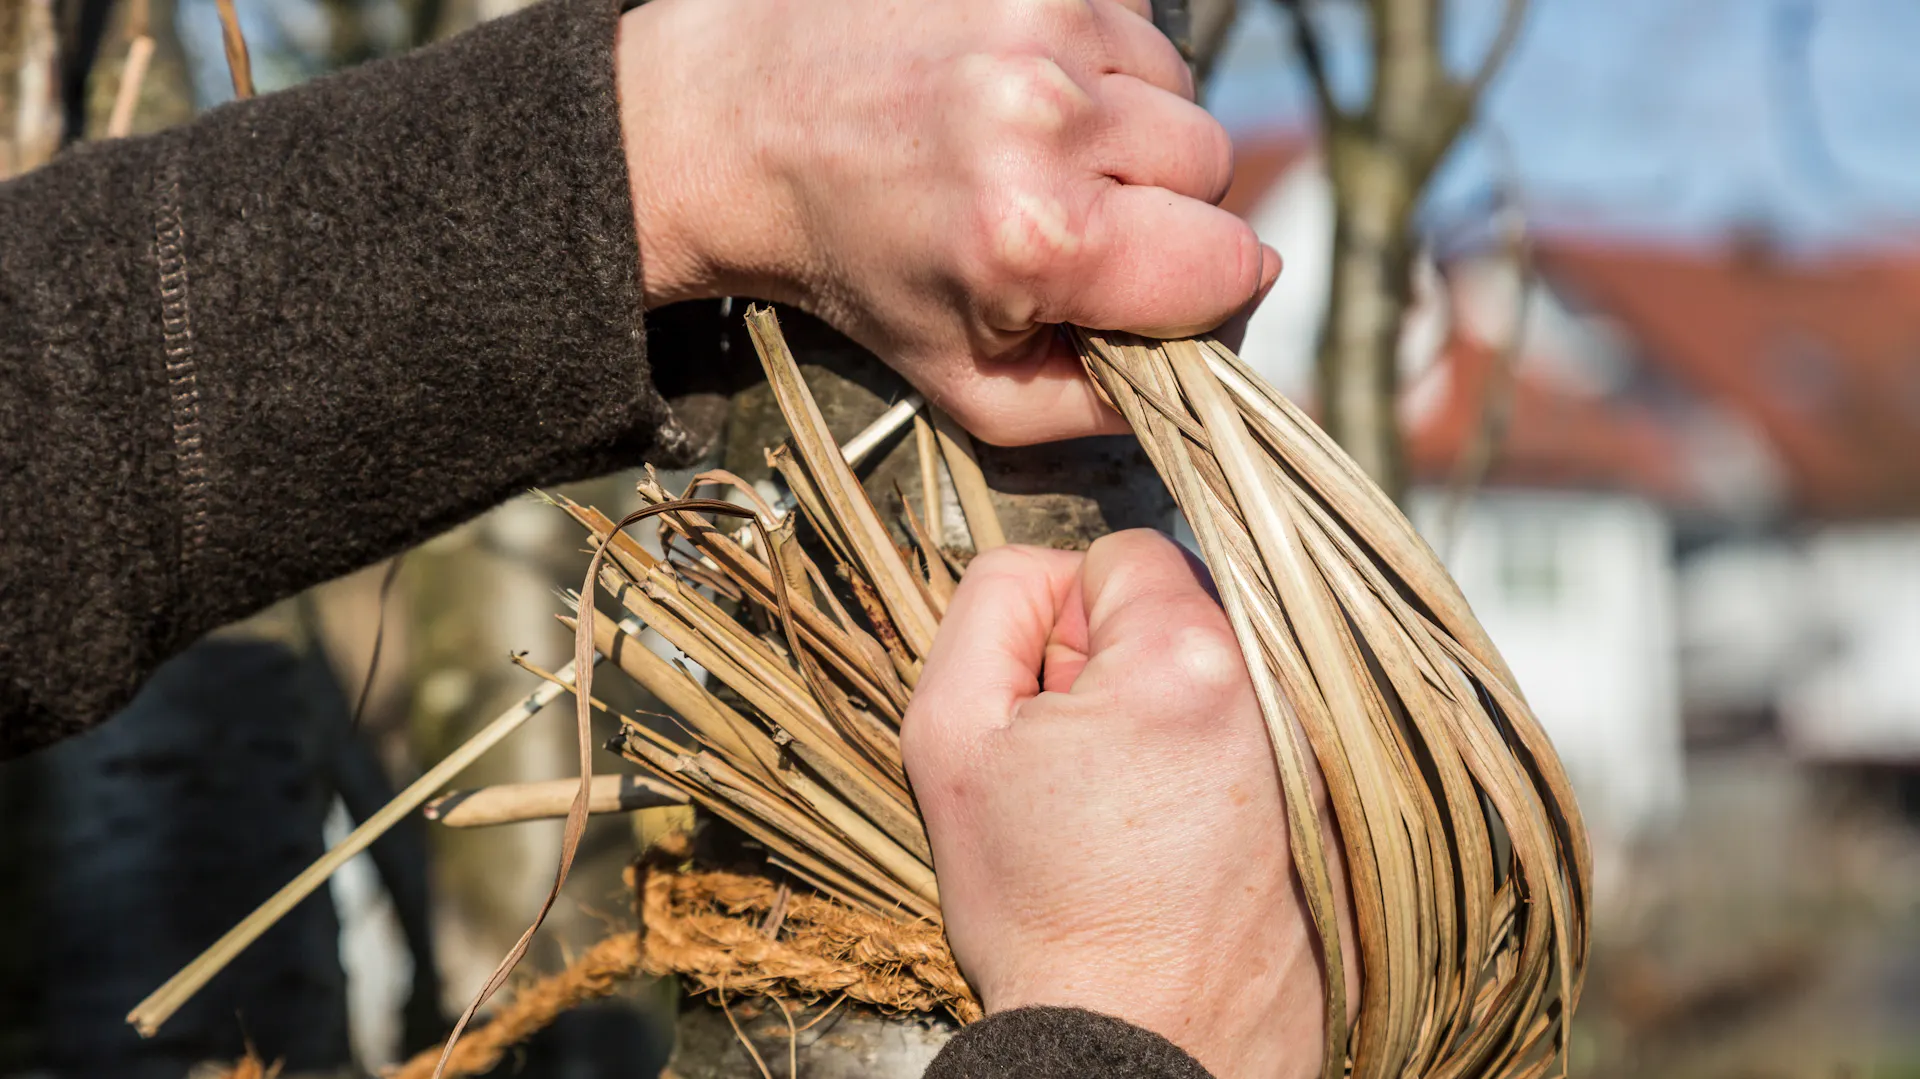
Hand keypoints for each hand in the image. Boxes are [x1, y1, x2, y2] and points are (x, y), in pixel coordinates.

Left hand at [613, 0, 1278, 444]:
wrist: (734, 132)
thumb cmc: (854, 270)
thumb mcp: (970, 387)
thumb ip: (1103, 404)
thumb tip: (1216, 356)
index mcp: (1039, 237)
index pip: (1231, 264)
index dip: (1200, 289)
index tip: (1141, 287)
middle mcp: (1047, 118)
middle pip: (1215, 168)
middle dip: (1162, 207)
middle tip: (1071, 216)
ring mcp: (1038, 24)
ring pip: (1180, 89)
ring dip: (1131, 128)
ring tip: (1035, 150)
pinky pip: (1130, 22)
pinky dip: (1095, 65)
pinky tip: (1020, 91)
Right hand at [903, 530, 1352, 1078]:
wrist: (1132, 1048)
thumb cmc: (1042, 913)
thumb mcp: (949, 735)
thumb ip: (989, 604)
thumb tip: (1045, 574)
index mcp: (1190, 658)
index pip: (1120, 552)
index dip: (1066, 625)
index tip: (1057, 707)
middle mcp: (1283, 693)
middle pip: (1185, 609)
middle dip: (1124, 663)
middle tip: (1088, 767)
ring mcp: (1326, 756)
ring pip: (1227, 674)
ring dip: (1177, 713)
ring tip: (1136, 810)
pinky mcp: (1345, 810)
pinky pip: (1271, 737)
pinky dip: (1225, 765)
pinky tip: (1184, 838)